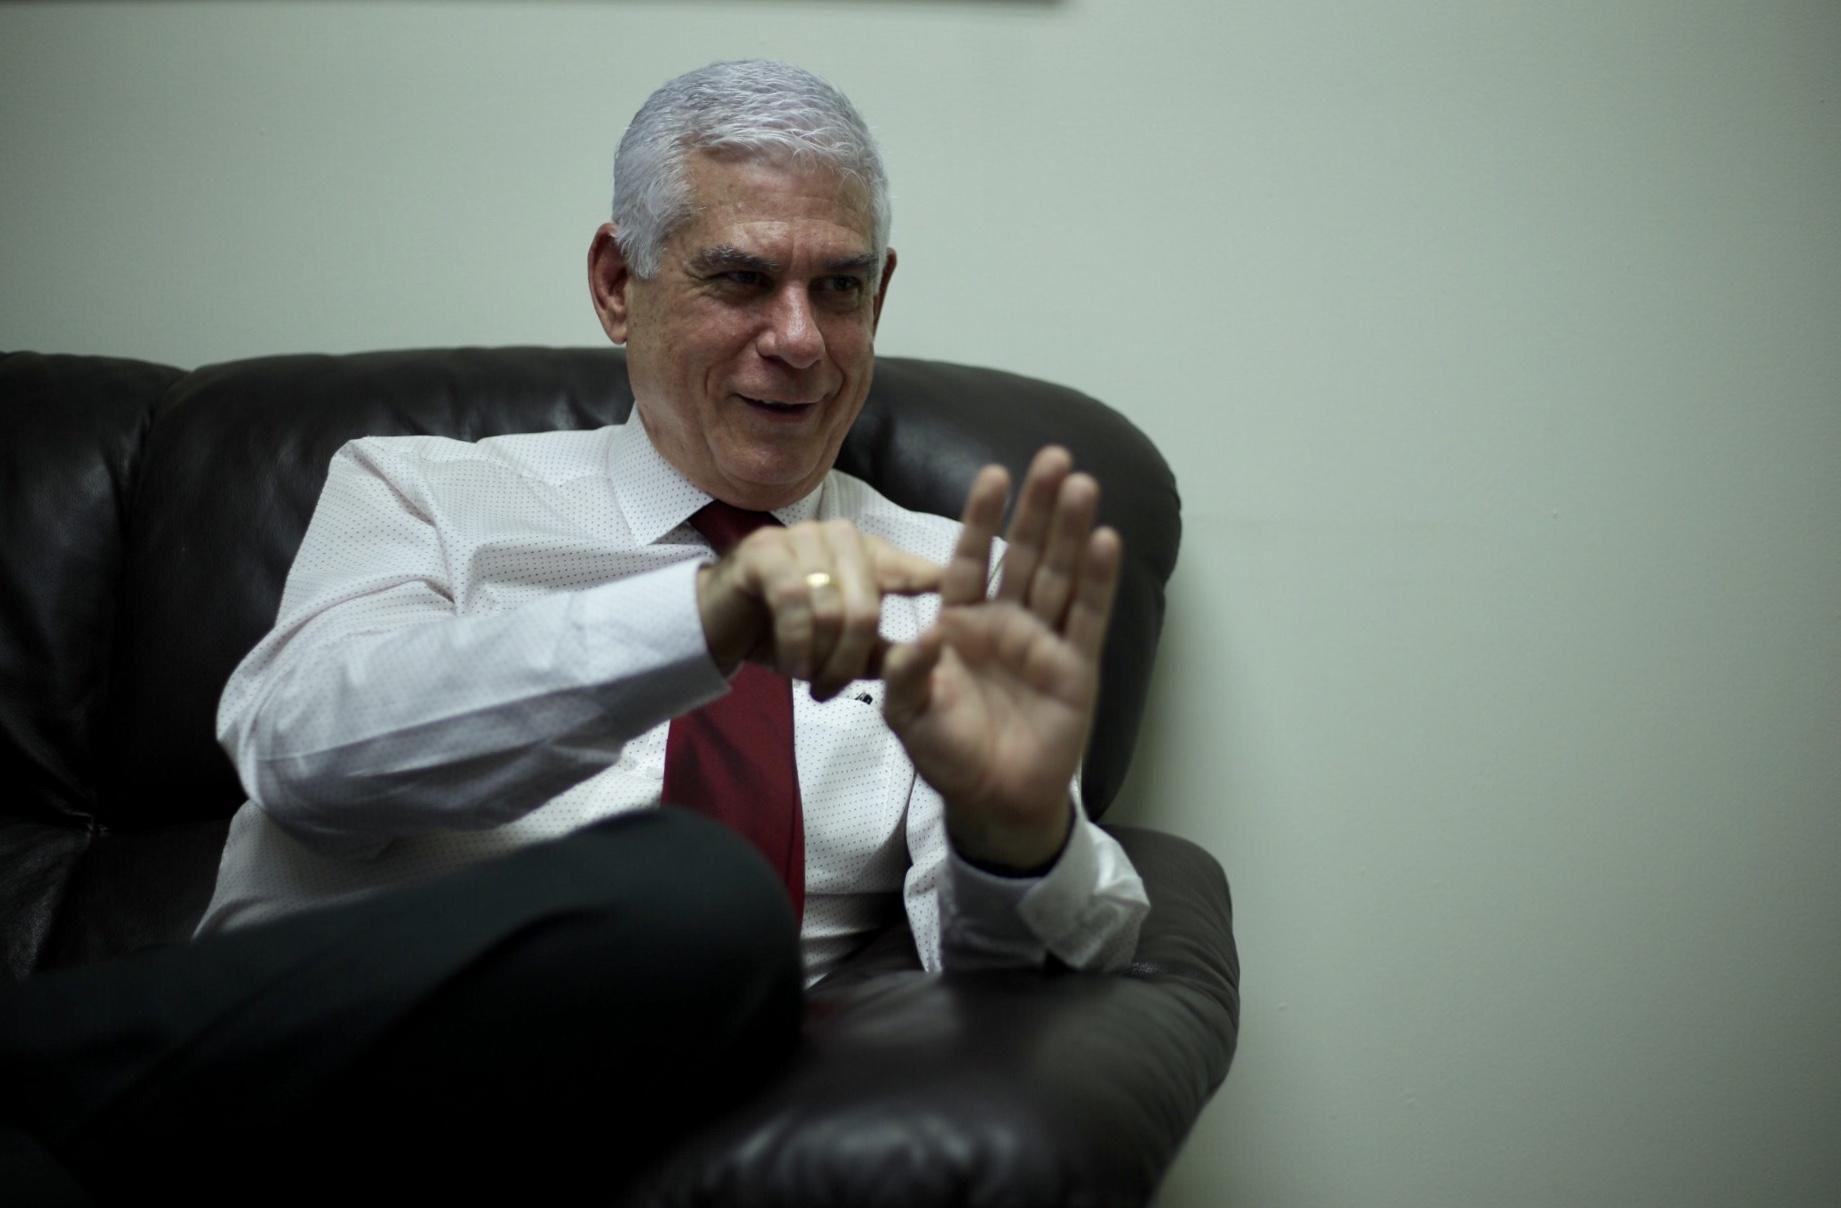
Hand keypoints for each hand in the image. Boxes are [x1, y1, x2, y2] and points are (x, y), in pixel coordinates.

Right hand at [697, 519, 942, 700]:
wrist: (714, 625)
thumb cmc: (784, 632)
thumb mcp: (839, 646)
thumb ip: (883, 650)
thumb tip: (931, 656)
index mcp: (865, 553)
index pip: (911, 569)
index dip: (935, 583)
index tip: (959, 603)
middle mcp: (837, 537)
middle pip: (868, 605)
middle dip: (851, 659)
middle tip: (833, 689)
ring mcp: (800, 539)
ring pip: (832, 608)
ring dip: (821, 658)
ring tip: (809, 681)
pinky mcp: (764, 552)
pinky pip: (794, 602)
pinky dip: (797, 642)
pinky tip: (792, 665)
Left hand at [882, 447, 1122, 870]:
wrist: (993, 803)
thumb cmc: (947, 754)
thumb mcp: (908, 714)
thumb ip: (907, 673)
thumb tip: (925, 634)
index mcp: (960, 625)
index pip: (968, 560)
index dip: (981, 520)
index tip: (994, 474)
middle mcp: (1004, 623)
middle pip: (1022, 555)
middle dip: (1036, 507)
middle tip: (1053, 457)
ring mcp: (1043, 641)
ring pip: (1058, 575)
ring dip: (1070, 530)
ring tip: (1082, 484)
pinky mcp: (1077, 666)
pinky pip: (1087, 617)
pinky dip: (1097, 580)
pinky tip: (1106, 540)